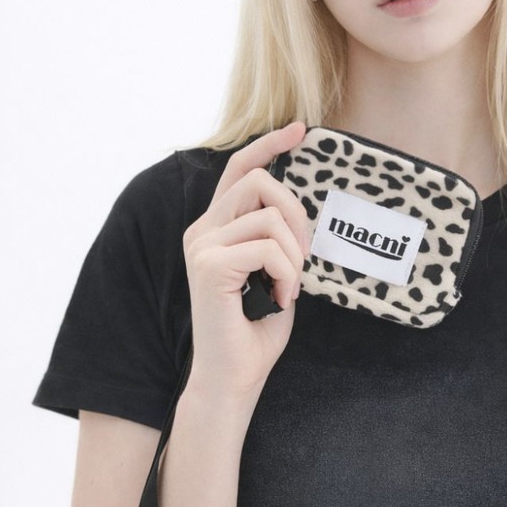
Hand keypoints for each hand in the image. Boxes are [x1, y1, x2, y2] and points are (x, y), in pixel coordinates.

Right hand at [182, 122, 308, 403]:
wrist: (234, 377)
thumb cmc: (257, 326)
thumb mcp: (275, 269)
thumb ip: (278, 234)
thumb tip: (299, 204)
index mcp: (217, 227)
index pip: (239, 169)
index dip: (268, 144)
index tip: (299, 130)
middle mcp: (203, 229)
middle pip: (261, 181)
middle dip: (297, 212)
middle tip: (304, 254)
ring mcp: (202, 245)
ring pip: (269, 215)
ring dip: (294, 252)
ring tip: (288, 283)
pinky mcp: (209, 265)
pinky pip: (268, 247)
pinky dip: (287, 272)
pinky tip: (281, 296)